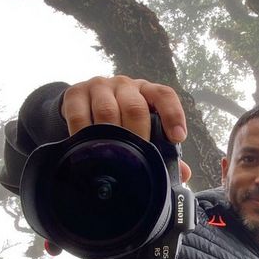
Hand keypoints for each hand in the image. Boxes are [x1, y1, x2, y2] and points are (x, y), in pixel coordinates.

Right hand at [61, 75, 190, 182]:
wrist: (81, 104)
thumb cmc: (118, 118)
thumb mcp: (140, 127)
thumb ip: (162, 148)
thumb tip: (183, 173)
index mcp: (146, 91)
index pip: (164, 96)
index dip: (173, 115)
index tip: (178, 138)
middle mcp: (125, 85)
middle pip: (135, 107)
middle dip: (139, 135)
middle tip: (139, 158)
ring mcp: (99, 87)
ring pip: (107, 111)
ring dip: (111, 137)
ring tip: (113, 157)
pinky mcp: (75, 94)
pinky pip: (79, 115)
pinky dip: (83, 134)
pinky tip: (86, 149)